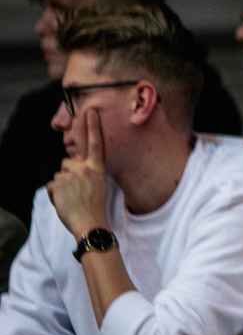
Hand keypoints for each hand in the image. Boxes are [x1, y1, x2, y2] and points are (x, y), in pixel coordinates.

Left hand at [47, 109, 108, 237]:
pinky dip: (55, 194)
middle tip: (78, 189)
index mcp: (96, 168)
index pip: (94, 144)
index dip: (92, 126)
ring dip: (62, 185)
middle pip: (67, 162)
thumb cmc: (96, 206)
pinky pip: (51, 186)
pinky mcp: (56, 185)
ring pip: (59, 175)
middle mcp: (82, 168)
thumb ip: (89, 172)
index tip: (89, 111)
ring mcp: (68, 176)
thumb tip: (73, 167)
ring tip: (72, 198)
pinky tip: (64, 202)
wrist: (90, 223)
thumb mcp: (100, 185)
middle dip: (69, 173)